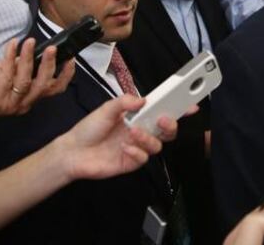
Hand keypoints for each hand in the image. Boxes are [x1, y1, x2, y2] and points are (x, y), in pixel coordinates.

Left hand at [0, 38, 75, 136]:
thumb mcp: (5, 73)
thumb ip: (19, 65)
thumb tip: (32, 49)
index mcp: (30, 97)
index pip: (54, 89)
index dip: (65, 76)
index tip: (71, 59)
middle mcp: (24, 103)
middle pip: (44, 86)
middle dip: (50, 65)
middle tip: (52, 48)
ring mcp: (10, 104)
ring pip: (26, 82)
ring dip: (29, 59)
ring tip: (28, 42)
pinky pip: (6, 77)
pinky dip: (10, 58)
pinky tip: (12, 45)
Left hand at [53, 94, 168, 181]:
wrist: (72, 152)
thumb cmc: (88, 129)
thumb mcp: (105, 109)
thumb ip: (124, 102)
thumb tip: (143, 100)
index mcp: (137, 117)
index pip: (161, 111)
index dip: (178, 109)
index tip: (191, 107)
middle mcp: (141, 132)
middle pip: (167, 131)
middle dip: (170, 125)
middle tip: (163, 120)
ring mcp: (137, 148)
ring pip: (157, 145)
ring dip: (147, 138)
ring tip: (132, 133)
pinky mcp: (132, 162)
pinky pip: (144, 159)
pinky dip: (136, 152)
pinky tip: (124, 148)